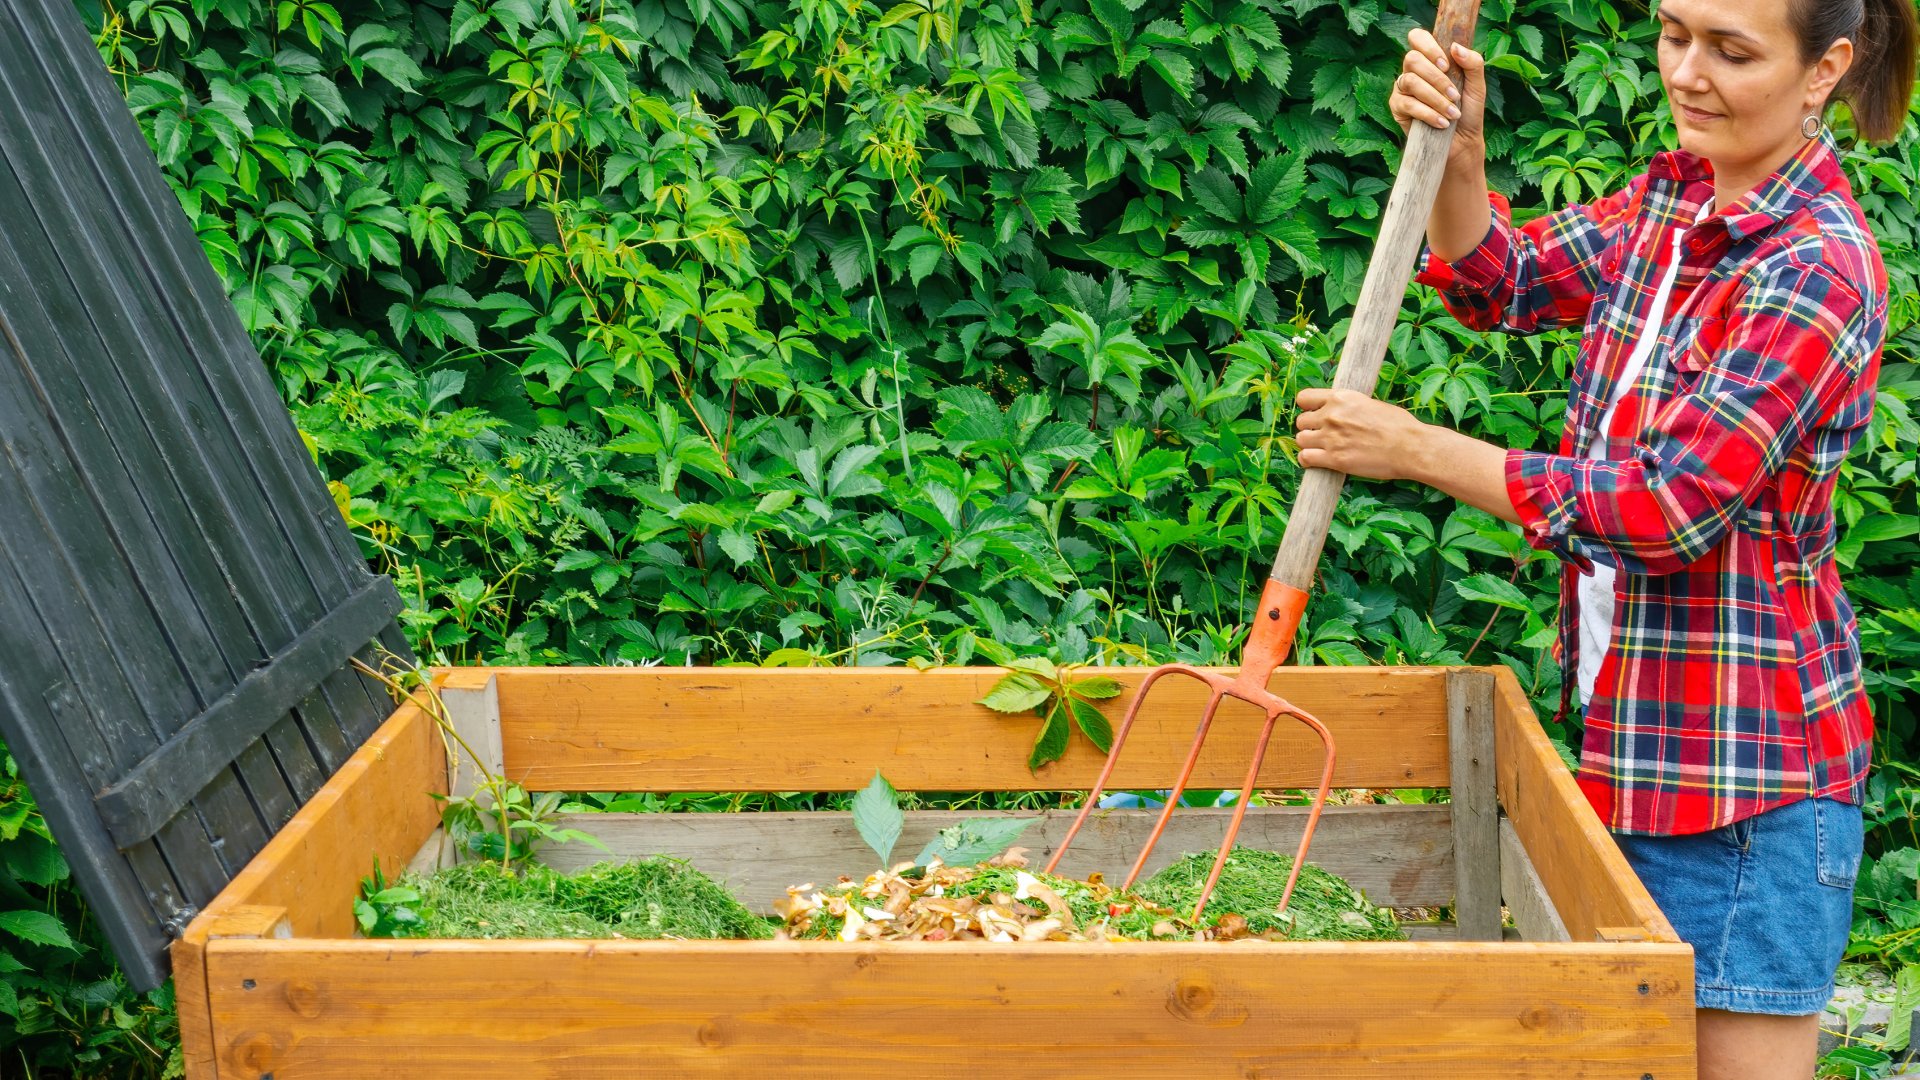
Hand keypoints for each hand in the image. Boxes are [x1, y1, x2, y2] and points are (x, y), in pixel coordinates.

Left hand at [1293, 388, 1433, 482]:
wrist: (1410, 447)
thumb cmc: (1398, 426)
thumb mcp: (1371, 404)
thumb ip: (1349, 407)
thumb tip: (1340, 412)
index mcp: (1341, 398)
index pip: (1304, 398)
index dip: (1307, 408)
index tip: (1313, 414)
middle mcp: (1332, 415)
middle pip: (1301, 421)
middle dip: (1309, 428)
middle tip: (1322, 436)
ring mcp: (1331, 437)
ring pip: (1300, 440)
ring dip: (1308, 444)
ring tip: (1320, 449)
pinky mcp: (1334, 459)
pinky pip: (1305, 458)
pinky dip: (1307, 461)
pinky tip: (1316, 462)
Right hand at [1389, 29, 1487, 164]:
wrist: (1462, 141)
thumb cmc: (1468, 111)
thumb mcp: (1477, 85)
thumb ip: (1473, 63)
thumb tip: (1455, 47)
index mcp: (1430, 60)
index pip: (1417, 38)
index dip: (1428, 46)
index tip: (1446, 64)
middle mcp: (1413, 71)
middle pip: (1412, 59)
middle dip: (1436, 78)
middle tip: (1454, 94)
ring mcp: (1402, 89)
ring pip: (1410, 81)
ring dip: (1435, 98)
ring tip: (1452, 113)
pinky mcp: (1397, 108)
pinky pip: (1408, 104)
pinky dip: (1428, 113)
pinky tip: (1442, 123)